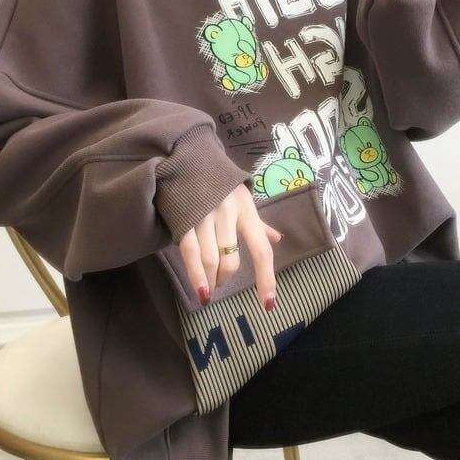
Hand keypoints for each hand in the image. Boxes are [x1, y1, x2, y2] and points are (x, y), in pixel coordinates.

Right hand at [178, 182, 282, 310]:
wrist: (185, 155)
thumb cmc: (217, 180)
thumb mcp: (241, 196)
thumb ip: (257, 222)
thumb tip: (276, 240)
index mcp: (246, 207)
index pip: (261, 249)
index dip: (266, 278)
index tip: (267, 303)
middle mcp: (227, 213)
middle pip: (231, 259)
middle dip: (226, 278)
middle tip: (221, 283)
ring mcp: (204, 216)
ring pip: (211, 260)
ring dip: (211, 281)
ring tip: (209, 288)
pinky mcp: (183, 220)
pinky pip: (190, 254)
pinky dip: (196, 276)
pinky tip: (201, 290)